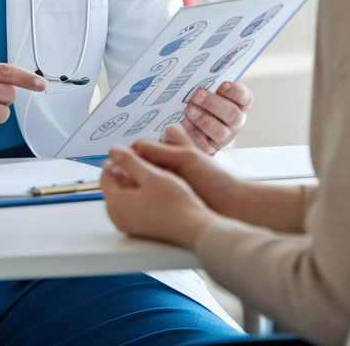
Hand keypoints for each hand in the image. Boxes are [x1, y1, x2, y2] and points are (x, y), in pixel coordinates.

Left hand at [101, 144, 215, 248]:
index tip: (128, 153)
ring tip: (149, 173)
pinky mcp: (138, 228)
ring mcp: (127, 224)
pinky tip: (153, 189)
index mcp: (115, 203)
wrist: (193, 228)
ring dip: (131, 183)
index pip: (104, 176)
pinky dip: (137, 195)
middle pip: (112, 187)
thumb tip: (113, 150)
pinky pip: (130, 207)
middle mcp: (117, 216)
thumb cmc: (175, 204)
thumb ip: (129, 161)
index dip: (115, 161)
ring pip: (122, 196)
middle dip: (123, 172)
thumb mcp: (151, 175)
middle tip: (140, 162)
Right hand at [129, 125, 252, 218]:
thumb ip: (160, 150)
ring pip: (146, 174)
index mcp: (178, 147)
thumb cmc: (216, 180)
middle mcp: (173, 162)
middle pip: (144, 159)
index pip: (147, 143)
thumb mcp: (186, 158)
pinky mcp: (172, 196)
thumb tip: (133, 147)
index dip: (134, 148)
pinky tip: (137, 193)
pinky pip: (152, 190)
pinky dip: (143, 190)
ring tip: (124, 181)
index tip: (120, 156)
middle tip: (116, 168)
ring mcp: (172, 180)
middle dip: (132, 162)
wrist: (234, 207)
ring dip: (137, 177)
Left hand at [180, 81, 252, 152]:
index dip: (235, 91)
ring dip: (203, 119)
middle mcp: (234, 122)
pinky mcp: (209, 148)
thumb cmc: (197, 103)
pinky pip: (203, 144)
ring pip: (220, 132)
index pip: (244, 97)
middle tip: (197, 95)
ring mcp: (223, 137)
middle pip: (232, 114)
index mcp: (237, 105)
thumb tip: (194, 77)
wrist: (184, 127)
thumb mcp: (204, 93)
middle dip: (213, 103)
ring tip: (189, 110)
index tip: (222, 85)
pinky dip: (192, 133)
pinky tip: (182, 124)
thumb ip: (205, 86)